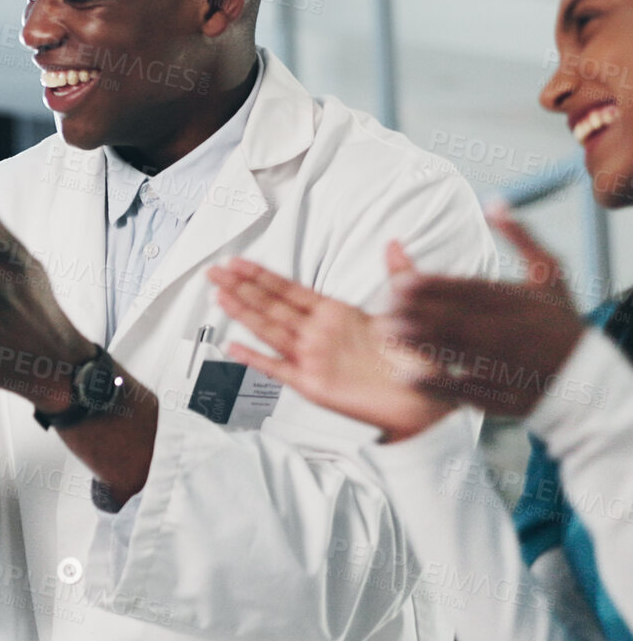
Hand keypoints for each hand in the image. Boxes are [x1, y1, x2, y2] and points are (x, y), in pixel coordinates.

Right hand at [209, 247, 453, 442]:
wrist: (426, 396)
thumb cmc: (416, 356)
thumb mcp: (409, 306)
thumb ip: (399, 273)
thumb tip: (394, 244)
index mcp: (335, 313)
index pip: (288, 289)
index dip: (261, 275)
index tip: (238, 262)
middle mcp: (318, 334)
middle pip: (270, 306)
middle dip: (241, 288)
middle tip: (214, 273)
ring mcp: (313, 358)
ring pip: (269, 331)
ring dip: (243, 314)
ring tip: (219, 297)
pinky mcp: (313, 384)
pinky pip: (278, 369)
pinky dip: (255, 359)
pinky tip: (235, 347)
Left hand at [383, 206, 586, 416]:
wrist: (588, 374)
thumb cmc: (561, 321)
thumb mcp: (549, 273)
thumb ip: (520, 237)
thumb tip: (494, 201)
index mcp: (517, 302)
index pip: (471, 290)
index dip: (435, 286)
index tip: (401, 281)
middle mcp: (509, 332)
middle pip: (458, 320)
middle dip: (418, 313)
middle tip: (385, 307)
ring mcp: (505, 365)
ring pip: (457, 353)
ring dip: (419, 342)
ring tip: (387, 332)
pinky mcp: (501, 394)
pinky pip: (464, 388)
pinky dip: (435, 383)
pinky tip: (406, 374)